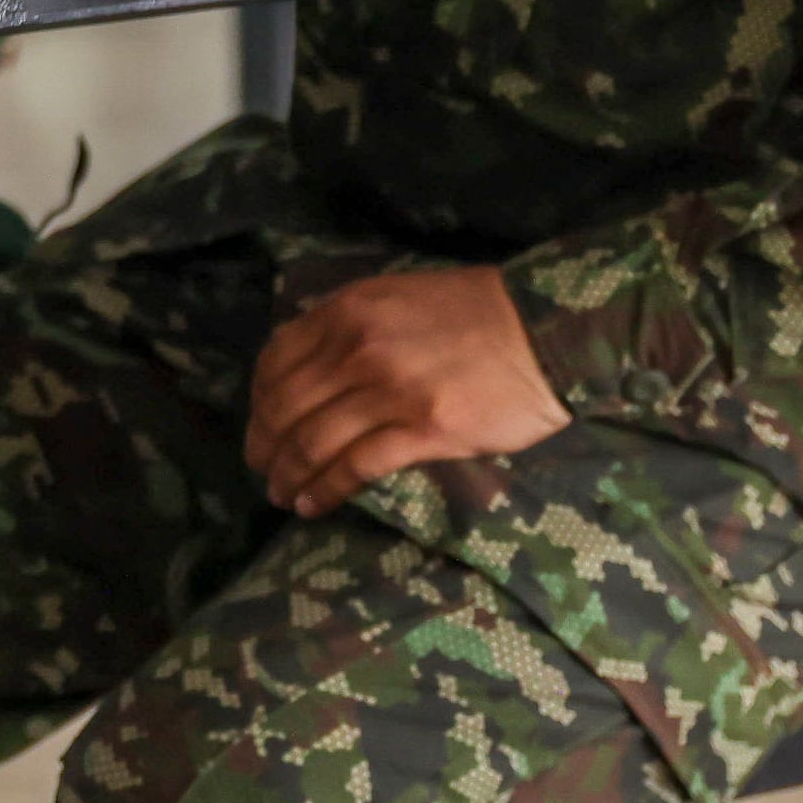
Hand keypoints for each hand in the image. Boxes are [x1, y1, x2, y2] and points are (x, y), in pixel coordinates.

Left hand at [244, 267, 569, 515]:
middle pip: (285, 407)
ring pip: (313, 441)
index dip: (257, 400)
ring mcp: (389, 391)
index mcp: (347, 312)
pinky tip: (313, 505)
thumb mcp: (396, 297)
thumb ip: (349, 325)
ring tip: (280, 495)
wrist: (545, 331)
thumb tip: (310, 365)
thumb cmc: (476, 313)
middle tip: (259, 469)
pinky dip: (325, 489)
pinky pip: (355, 466)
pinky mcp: (424, 430)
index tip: (259, 423)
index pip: (275, 361)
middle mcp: (357, 349)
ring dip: (287, 475)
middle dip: (263, 445)